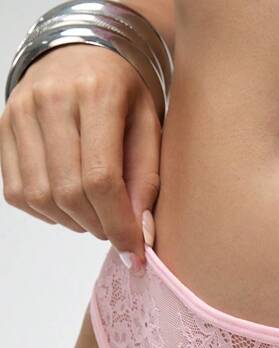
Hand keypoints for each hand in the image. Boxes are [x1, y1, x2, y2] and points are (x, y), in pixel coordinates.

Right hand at [0, 43, 160, 269]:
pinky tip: (68, 203)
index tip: (134, 251)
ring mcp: (20, 112)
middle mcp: (51, 99)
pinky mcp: (3, 128)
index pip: (101, 179)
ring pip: (40, 197)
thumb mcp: (151, 128)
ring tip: (95, 214)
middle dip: (98, 226)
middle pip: (68, 192)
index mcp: (97, 94)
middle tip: (116, 231)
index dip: (118, 225)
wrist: (85, 51)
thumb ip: (147, 180)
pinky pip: (18, 192)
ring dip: (72, 222)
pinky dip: (46, 212)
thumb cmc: (125, 94)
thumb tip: (139, 234)